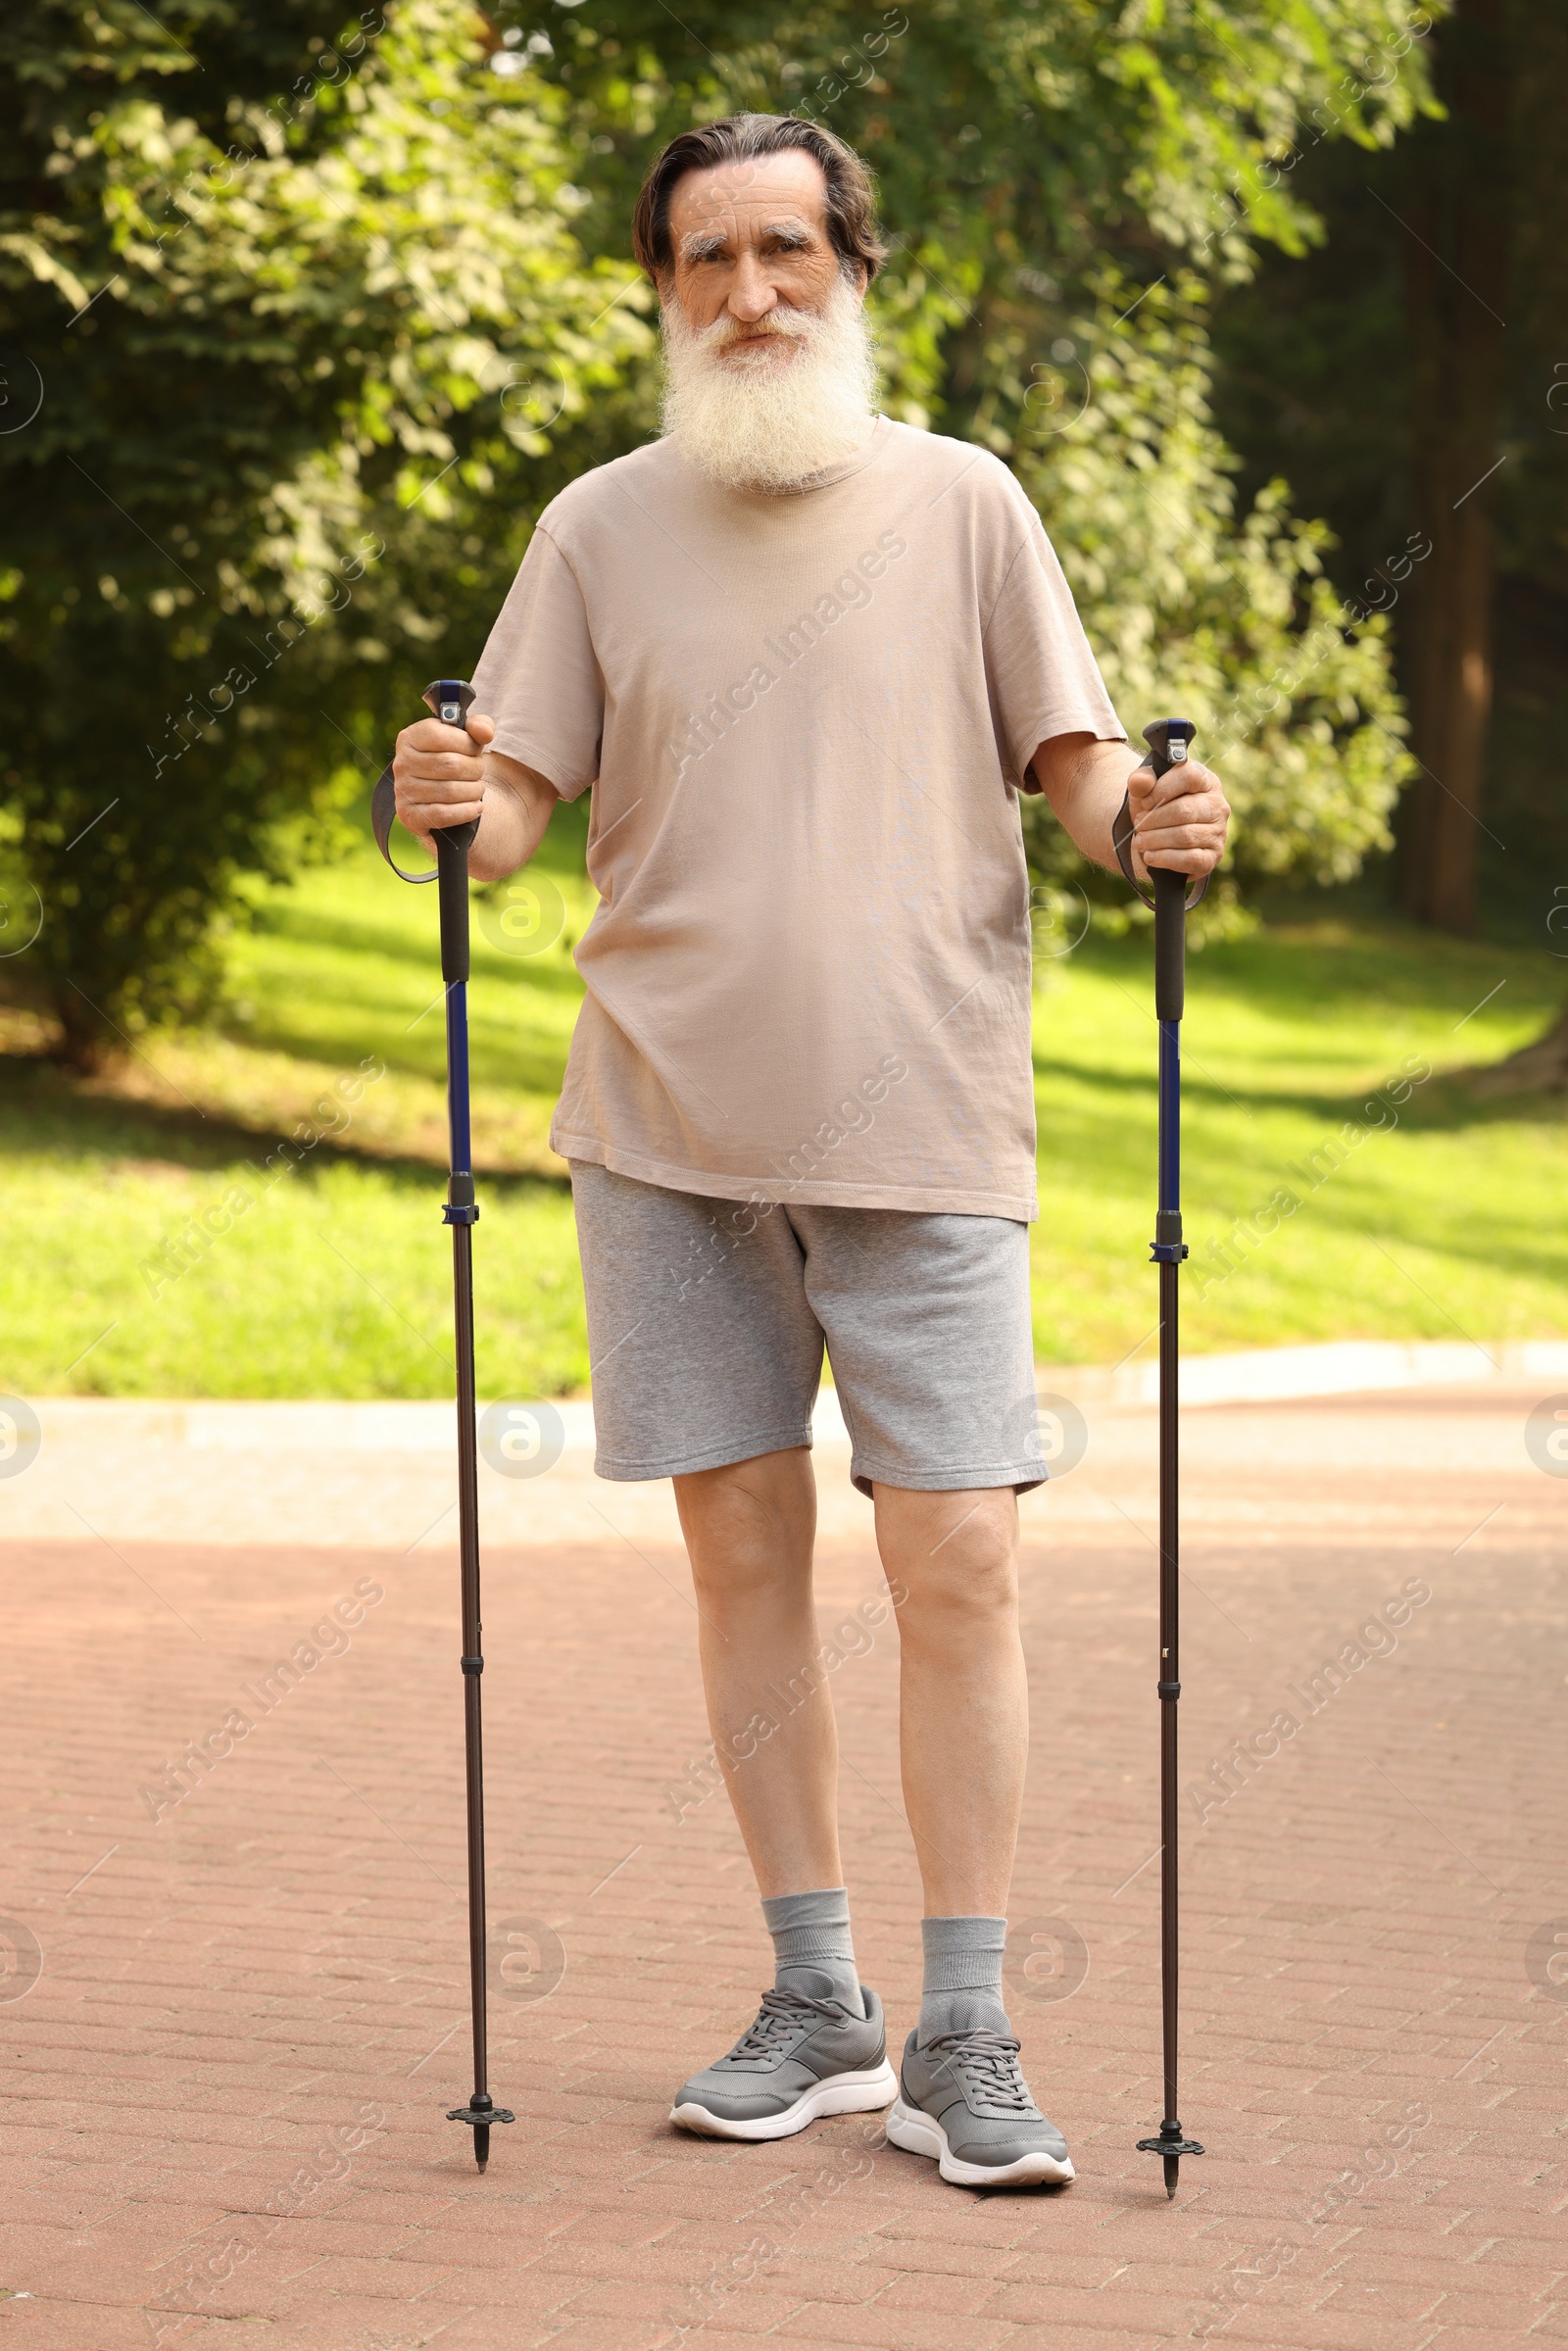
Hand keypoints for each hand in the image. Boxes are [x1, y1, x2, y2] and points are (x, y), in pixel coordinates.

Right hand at [392, 708, 495, 852]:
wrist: (437, 796)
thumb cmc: (453, 759)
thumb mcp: (465, 737)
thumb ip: (479, 726)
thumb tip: (485, 732)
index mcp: (410, 737)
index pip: (442, 737)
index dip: (468, 744)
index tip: (475, 750)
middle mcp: (402, 763)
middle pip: (451, 765)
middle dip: (475, 770)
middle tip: (478, 773)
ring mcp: (403, 791)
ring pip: (450, 791)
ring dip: (474, 791)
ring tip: (477, 789)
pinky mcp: (410, 815)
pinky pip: (444, 814)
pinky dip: (466, 811)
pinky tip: (475, 807)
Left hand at [1126, 752, 1228, 881]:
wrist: (1159, 837)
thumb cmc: (1155, 807)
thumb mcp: (1145, 789)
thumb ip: (1141, 780)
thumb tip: (1140, 782)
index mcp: (1205, 781)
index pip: (1189, 776)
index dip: (1162, 789)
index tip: (1144, 802)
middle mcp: (1217, 805)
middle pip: (1184, 810)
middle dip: (1153, 820)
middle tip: (1138, 825)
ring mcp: (1218, 832)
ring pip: (1185, 836)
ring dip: (1155, 840)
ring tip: (1139, 841)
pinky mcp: (1212, 857)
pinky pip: (1191, 859)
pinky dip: (1164, 858)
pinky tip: (1149, 856)